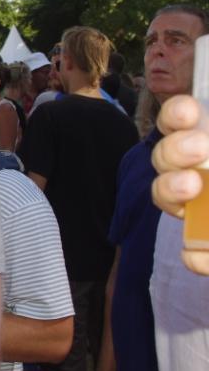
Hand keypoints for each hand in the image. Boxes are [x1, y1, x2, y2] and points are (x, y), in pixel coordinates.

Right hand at [150, 96, 208, 274]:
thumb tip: (204, 138)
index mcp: (206, 146)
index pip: (182, 123)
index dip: (178, 116)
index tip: (188, 112)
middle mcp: (201, 175)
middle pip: (166, 159)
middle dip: (173, 152)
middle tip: (199, 150)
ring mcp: (204, 214)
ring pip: (166, 198)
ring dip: (171, 191)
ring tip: (191, 190)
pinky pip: (195, 255)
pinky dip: (199, 258)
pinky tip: (204, 257)